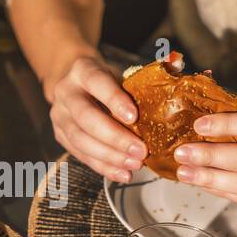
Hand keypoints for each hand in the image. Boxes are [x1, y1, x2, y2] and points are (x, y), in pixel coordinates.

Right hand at [46, 55, 146, 182]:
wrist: (74, 84)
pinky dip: (103, 167)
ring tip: (135, 164)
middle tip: (141, 151)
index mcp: (82, 70)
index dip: (114, 100)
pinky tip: (123, 173)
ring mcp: (59, 116)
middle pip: (86, 117)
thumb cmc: (105, 79)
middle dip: (114, 137)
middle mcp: (65, 93)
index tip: (134, 117)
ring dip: (109, 156)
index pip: (96, 82)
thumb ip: (147, 72)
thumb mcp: (120, 70)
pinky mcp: (61, 136)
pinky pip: (81, 155)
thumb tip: (177, 63)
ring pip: (81, 140)